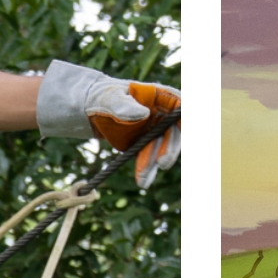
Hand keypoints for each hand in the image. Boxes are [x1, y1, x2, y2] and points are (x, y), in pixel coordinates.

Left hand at [37, 61, 182, 186]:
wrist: (91, 110)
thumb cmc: (102, 96)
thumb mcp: (110, 98)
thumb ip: (124, 105)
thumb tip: (143, 114)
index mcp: (161, 96)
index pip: (181, 105)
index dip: (186, 118)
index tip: (184, 131)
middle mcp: (164, 114)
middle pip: (174, 132)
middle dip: (169, 149)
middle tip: (162, 163)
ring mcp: (157, 130)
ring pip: (161, 149)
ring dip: (154, 164)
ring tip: (144, 180)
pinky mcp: (147, 144)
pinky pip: (149, 158)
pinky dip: (146, 169)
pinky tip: (142, 181)